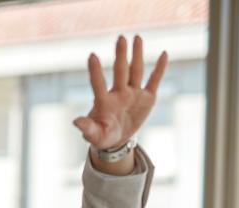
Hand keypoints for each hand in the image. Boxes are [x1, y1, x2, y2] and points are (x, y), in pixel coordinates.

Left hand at [74, 35, 167, 149]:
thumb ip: (87, 128)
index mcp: (104, 102)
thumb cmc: (102, 136)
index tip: (92, 55)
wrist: (117, 139)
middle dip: (121, 55)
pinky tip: (163, 54)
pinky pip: (154, 81)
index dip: (95, 71)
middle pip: (120, 71)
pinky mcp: (147, 98)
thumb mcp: (94, 135)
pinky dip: (159, 69)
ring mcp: (133, 94)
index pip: (98, 84)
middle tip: (120, 38)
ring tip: (137, 37)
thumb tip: (75, 121)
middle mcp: (119, 93)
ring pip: (136, 71)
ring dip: (137, 55)